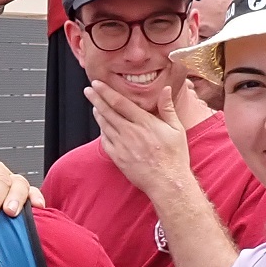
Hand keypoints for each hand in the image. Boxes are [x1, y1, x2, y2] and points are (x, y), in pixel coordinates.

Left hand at [88, 81, 191, 203]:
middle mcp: (130, 132)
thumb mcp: (176, 129)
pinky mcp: (118, 158)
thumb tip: (165, 89)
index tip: (97, 84)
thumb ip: (167, 108)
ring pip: (104, 125)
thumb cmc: (174, 157)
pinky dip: (101, 131)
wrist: (167, 182)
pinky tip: (102, 126)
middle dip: (96, 99)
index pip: (120, 102)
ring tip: (94, 105)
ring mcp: (122, 146)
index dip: (106, 92)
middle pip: (107, 111)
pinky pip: (105, 140)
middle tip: (88, 90)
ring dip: (98, 113)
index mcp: (144, 123)